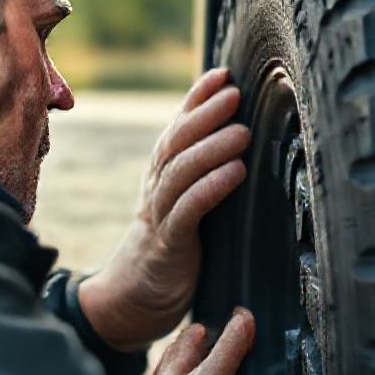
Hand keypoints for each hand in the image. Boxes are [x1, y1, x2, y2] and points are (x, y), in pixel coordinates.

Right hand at [78, 68, 249, 348]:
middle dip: (204, 114)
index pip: (176, 128)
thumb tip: (237, 143)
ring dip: (212, 149)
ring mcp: (159, 215)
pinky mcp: (168, 245)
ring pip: (181, 173)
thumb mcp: (181, 204)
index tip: (222, 75)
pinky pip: (188, 211)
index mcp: (160, 175)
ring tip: (242, 131)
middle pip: (176, 143)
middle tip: (235, 93)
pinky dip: (211, 188)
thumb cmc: (168, 247)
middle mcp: (156, 188)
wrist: (131, 299)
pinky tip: (235, 173)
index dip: (196, 99)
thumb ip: (200, 176)